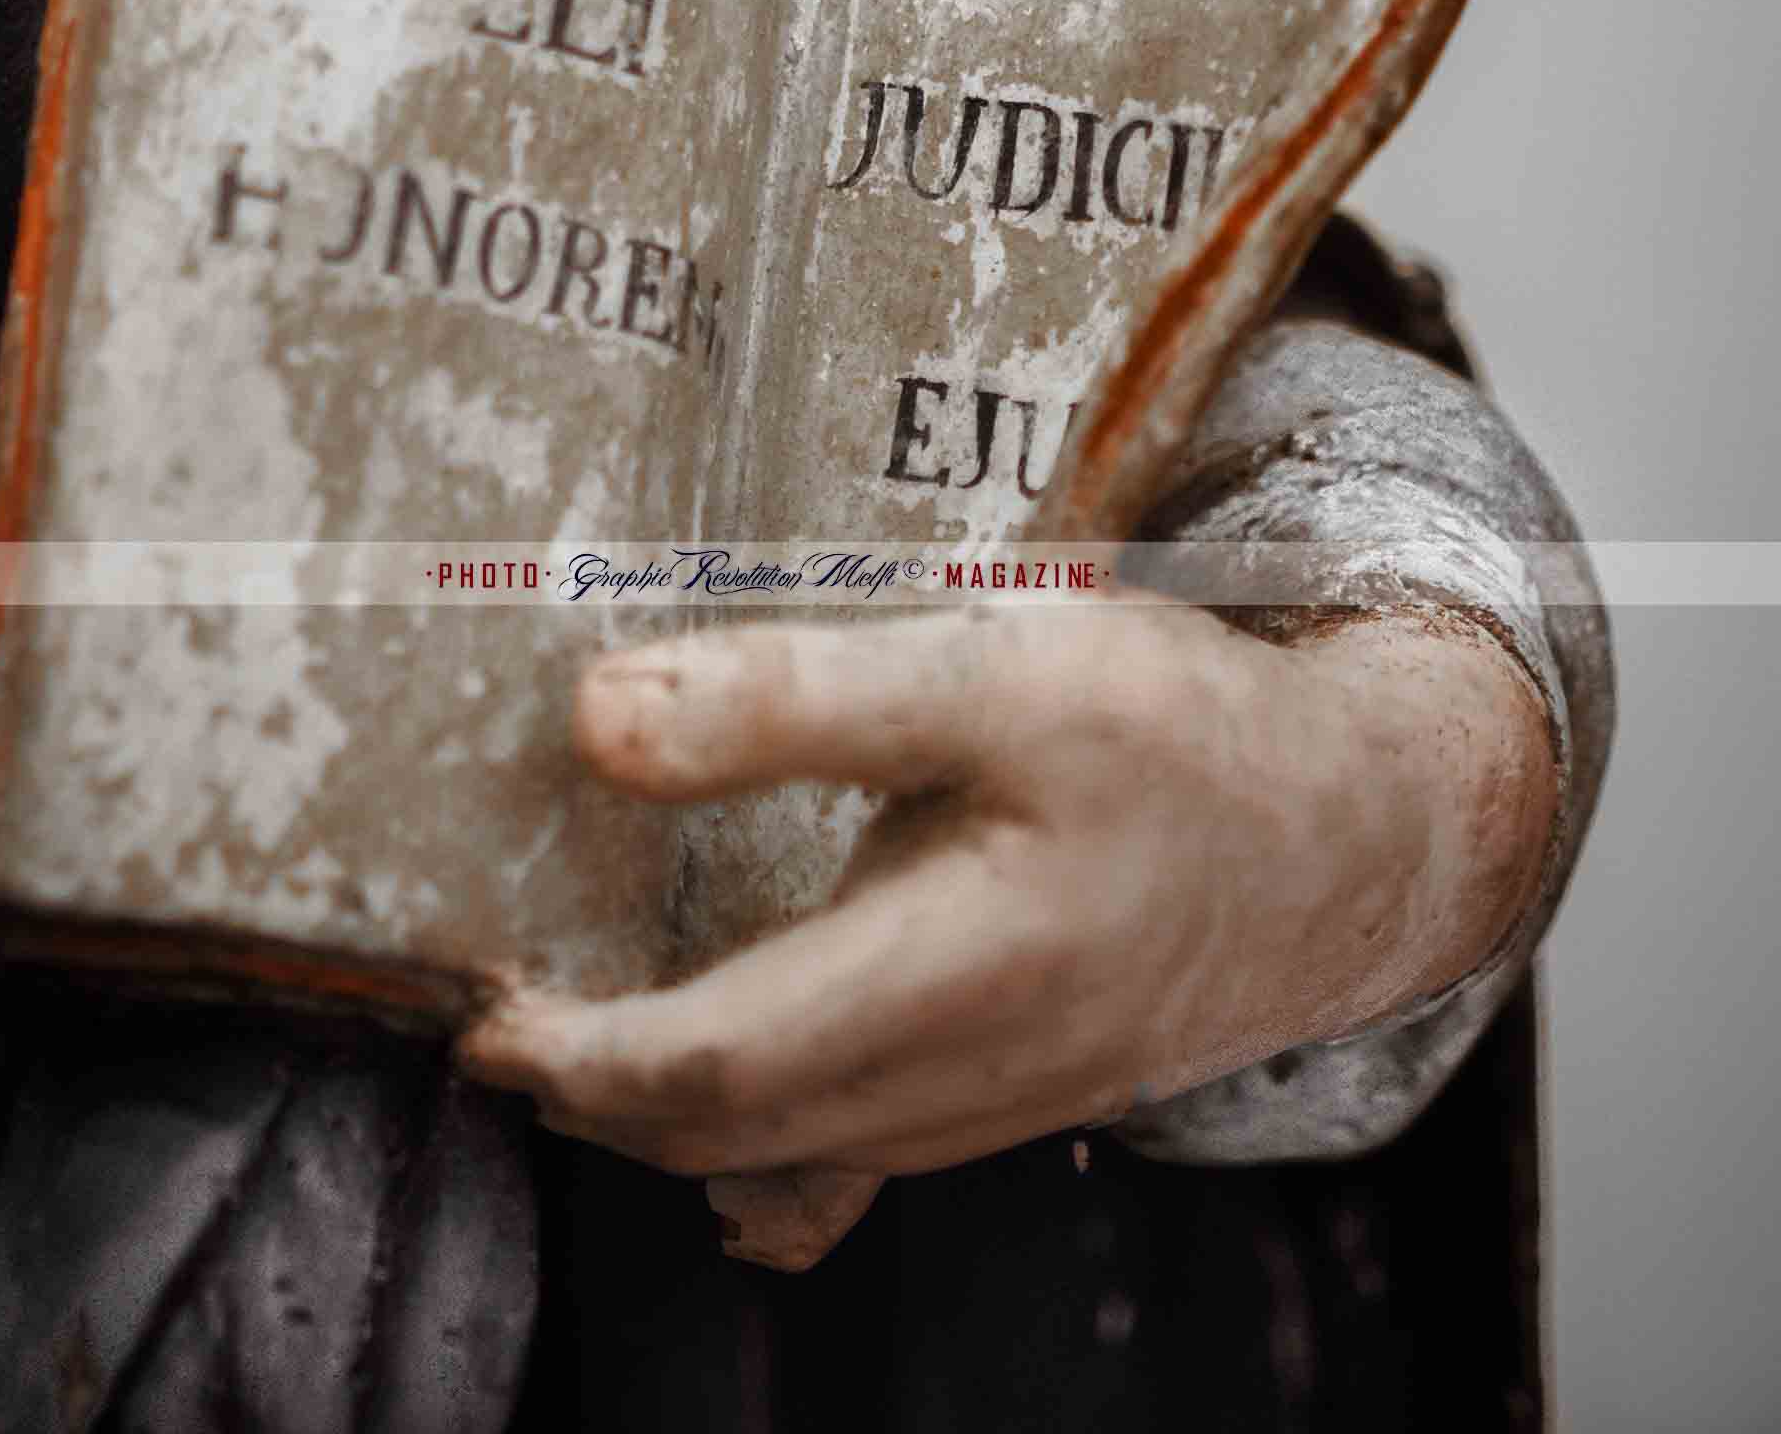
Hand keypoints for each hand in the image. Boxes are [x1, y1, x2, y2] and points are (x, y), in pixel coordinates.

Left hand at [455, 597, 1555, 1267]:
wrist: (1357, 834)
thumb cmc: (1181, 731)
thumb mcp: (995, 666)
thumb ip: (792, 700)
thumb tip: (594, 720)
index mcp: (952, 971)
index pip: (710, 1065)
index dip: (572, 1051)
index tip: (477, 1002)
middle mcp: (965, 1074)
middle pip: (728, 1127)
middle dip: (591, 1091)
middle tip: (488, 1018)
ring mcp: (995, 1103)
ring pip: (789, 1152)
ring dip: (664, 1114)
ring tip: (567, 1041)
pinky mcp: (1020, 1093)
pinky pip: (863, 1166)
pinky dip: (766, 1155)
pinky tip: (718, 1138)